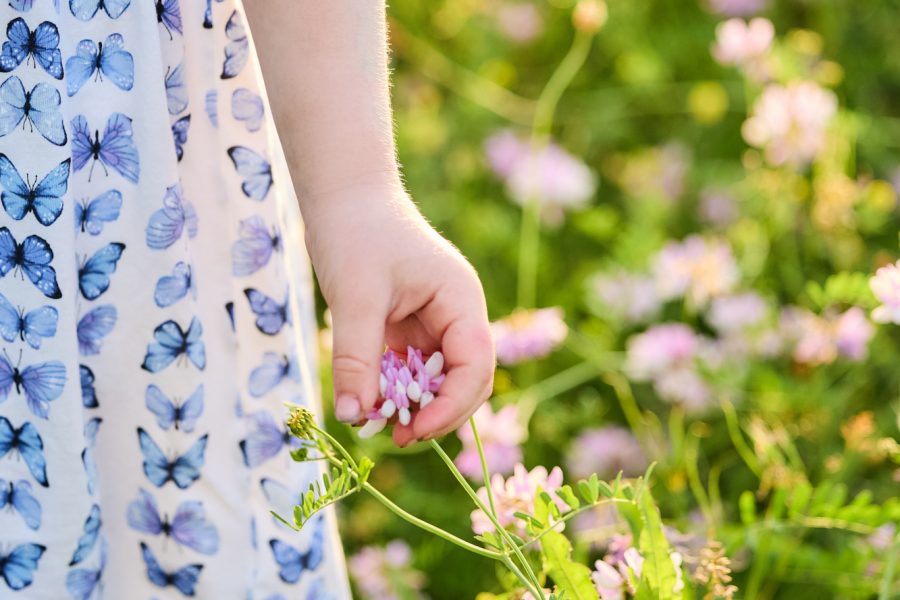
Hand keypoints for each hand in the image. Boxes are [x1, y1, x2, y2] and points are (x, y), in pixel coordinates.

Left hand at [303, 179, 494, 445]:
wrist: (342, 194)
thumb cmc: (356, 233)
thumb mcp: (355, 298)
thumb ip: (357, 359)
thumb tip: (354, 417)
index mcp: (461, 300)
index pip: (474, 366)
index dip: (450, 406)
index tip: (412, 431)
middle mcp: (456, 314)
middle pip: (465, 380)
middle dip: (436, 412)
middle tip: (397, 437)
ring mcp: (435, 321)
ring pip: (437, 379)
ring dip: (414, 404)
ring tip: (379, 423)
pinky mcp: (410, 325)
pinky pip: (411, 368)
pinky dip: (395, 388)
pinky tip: (371, 400)